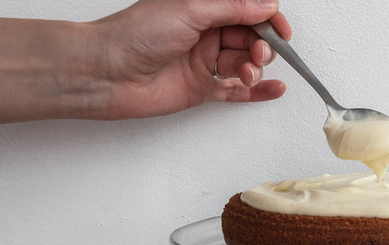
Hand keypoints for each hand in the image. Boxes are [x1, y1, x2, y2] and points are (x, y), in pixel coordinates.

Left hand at [93, 0, 291, 119]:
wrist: (106, 72)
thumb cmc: (136, 35)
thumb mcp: (191, 9)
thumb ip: (233, 8)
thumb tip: (267, 5)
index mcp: (203, 8)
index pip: (247, 11)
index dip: (268, 19)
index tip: (281, 31)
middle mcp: (205, 34)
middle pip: (250, 38)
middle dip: (261, 46)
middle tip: (258, 54)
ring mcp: (205, 62)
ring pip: (245, 64)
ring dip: (254, 69)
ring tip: (247, 74)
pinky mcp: (202, 89)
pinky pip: (237, 91)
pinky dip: (258, 91)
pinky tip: (275, 88)